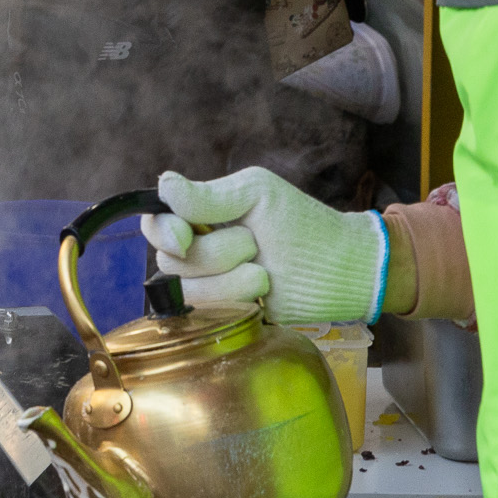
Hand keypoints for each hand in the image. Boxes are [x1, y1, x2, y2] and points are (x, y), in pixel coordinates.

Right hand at [146, 167, 390, 324]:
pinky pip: (206, 313)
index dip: (162, 231)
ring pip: (187, 289)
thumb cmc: (304, 224)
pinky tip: (261, 295)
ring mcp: (212, 284)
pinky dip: (235, 301)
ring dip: (230, 280)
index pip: (154, 222)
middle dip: (216, 253)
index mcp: (201, 216)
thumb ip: (207, 194)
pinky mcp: (227, 313)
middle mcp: (199, 250)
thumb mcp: (256, 194)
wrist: (343, 270)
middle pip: (169, 259)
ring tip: (265, 273)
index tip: (185, 237)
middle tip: (255, 245)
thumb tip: (162, 184)